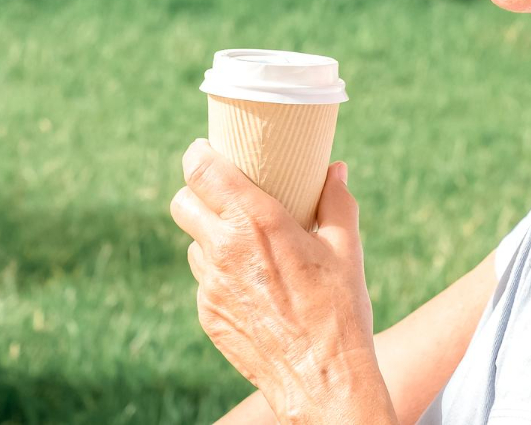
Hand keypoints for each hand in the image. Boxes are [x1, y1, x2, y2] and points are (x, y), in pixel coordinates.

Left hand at [170, 138, 384, 420]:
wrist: (322, 381)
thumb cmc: (340, 311)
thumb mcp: (347, 248)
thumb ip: (336, 201)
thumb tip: (335, 169)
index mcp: (258, 221)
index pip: (201, 170)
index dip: (198, 155)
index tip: (206, 150)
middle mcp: (225, 248)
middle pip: (183, 202)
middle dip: (198, 192)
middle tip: (223, 195)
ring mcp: (210, 285)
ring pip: (192, 243)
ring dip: (209, 236)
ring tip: (244, 243)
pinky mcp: (207, 314)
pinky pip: (203, 280)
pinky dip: (219, 274)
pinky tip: (251, 284)